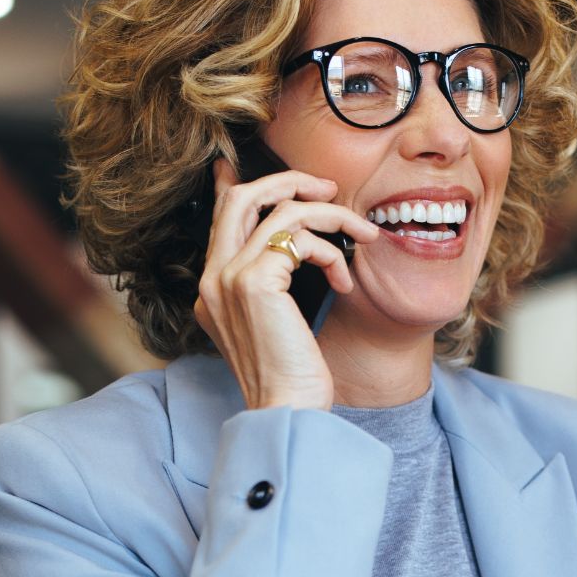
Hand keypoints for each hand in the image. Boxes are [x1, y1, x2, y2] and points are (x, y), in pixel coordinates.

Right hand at [193, 155, 379, 411]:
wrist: (286, 412)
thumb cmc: (291, 376)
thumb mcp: (275, 321)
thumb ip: (273, 280)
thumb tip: (293, 243)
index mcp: (213, 287)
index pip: (221, 216)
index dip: (237, 183)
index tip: (247, 164)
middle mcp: (213, 277)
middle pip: (244, 197)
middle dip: (291, 181)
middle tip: (329, 189)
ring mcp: (229, 278)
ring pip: (283, 211)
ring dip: (334, 217)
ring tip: (363, 234)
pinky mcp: (255, 282)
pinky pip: (301, 239)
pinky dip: (332, 252)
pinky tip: (344, 281)